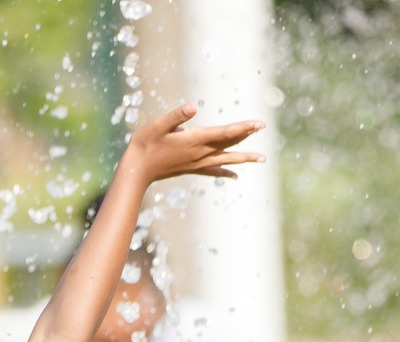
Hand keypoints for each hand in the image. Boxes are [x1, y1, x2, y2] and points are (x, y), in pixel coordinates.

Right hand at [119, 103, 263, 185]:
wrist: (137, 171)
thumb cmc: (145, 144)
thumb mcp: (158, 125)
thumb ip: (176, 115)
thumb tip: (193, 107)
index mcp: (194, 140)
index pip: (225, 132)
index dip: (243, 127)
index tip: (259, 124)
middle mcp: (199, 153)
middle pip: (229, 144)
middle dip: (246, 135)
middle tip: (262, 128)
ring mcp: (196, 162)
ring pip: (226, 159)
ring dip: (244, 157)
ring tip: (261, 158)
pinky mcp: (191, 168)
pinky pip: (213, 171)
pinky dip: (225, 172)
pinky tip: (234, 176)